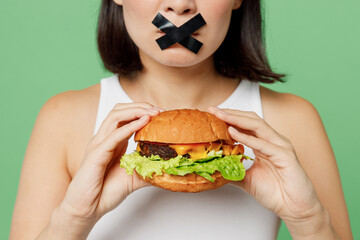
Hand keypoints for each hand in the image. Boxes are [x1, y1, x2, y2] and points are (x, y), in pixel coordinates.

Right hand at [60, 103, 160, 220]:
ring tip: (153, 112)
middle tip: (159, 110)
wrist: (86, 209)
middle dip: (140, 106)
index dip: (143, 111)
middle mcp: (104, 139)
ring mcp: (98, 145)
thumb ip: (148, 170)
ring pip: (115, 117)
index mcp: (112, 141)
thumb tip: (168, 168)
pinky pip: (113, 136)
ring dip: (136, 111)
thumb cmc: (105, 192)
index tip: (162, 114)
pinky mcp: (96, 155)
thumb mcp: (134, 178)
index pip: (125, 116)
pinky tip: (143, 122)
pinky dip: (129, 127)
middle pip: (119, 111)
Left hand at [208, 106, 336, 237]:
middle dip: (230, 113)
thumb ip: (232, 171)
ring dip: (237, 119)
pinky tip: (233, 133)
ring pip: (257, 126)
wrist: (295, 209)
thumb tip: (214, 168)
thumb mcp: (246, 179)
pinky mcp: (285, 156)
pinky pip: (264, 144)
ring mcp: (281, 146)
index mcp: (265, 143)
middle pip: (250, 120)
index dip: (229, 117)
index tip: (211, 114)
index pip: (246, 124)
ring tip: (220, 116)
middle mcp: (273, 141)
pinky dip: (247, 137)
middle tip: (212, 110)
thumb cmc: (275, 193)